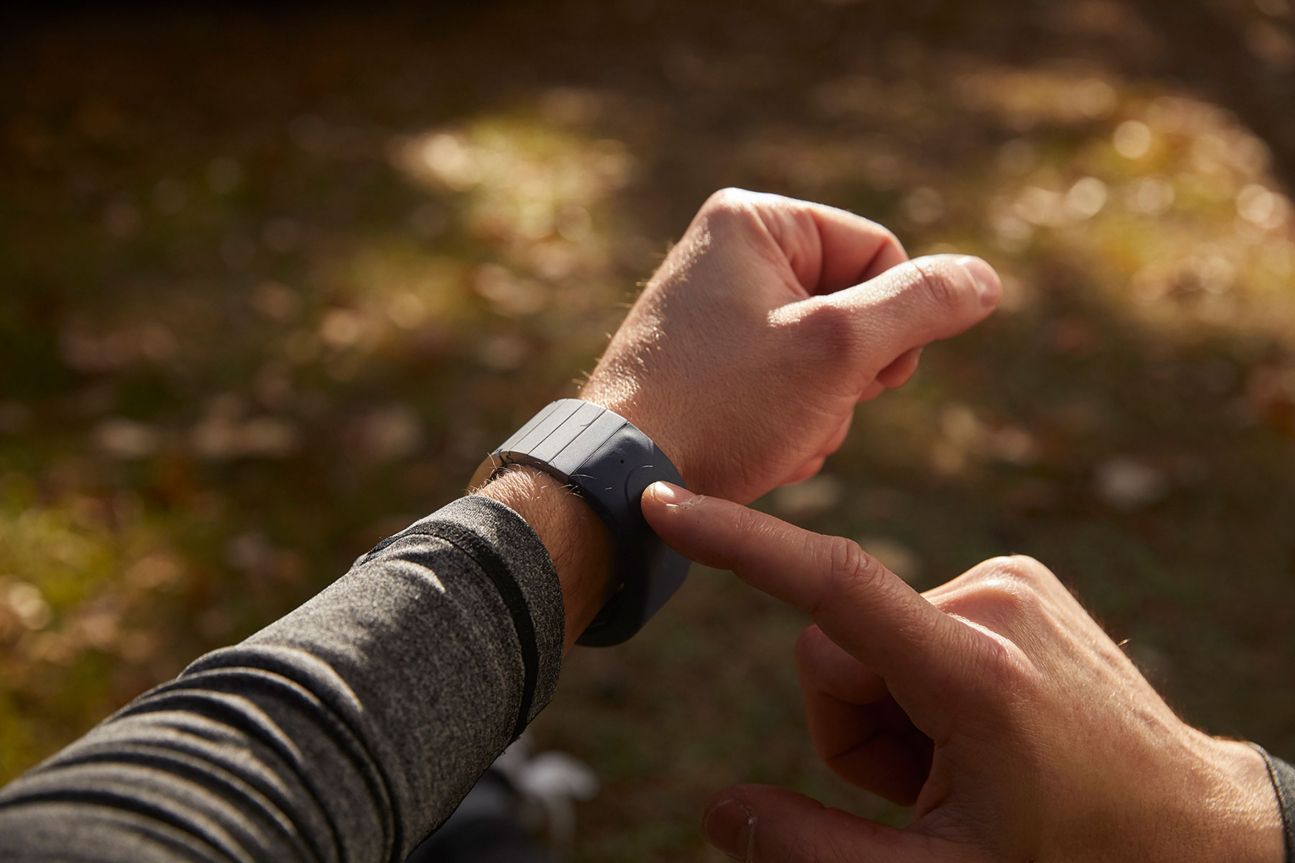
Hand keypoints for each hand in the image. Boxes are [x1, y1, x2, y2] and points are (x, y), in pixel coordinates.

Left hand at [579, 188, 1000, 502]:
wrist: (624, 481)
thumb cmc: (723, 406)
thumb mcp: (838, 348)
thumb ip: (921, 304)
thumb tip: (984, 279)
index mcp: (753, 220)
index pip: (880, 251)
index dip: (894, 323)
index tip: (867, 376)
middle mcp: (729, 253)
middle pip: (855, 307)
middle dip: (850, 374)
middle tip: (810, 407)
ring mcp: (716, 312)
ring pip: (826, 357)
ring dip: (823, 409)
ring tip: (777, 434)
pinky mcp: (709, 364)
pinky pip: (786, 384)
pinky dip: (790, 423)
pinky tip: (759, 450)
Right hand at [640, 484, 1284, 862]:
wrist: (1187, 822)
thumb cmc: (1066, 854)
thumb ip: (812, 851)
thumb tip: (715, 812)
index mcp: (972, 673)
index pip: (829, 585)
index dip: (737, 542)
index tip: (665, 502)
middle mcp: (992, 602)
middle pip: (832, 649)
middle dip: (850, 723)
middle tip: (922, 783)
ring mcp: (1010, 581)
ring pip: (868, 636)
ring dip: (889, 706)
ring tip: (958, 757)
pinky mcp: (1016, 578)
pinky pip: (910, 617)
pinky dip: (920, 675)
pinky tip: (977, 721)